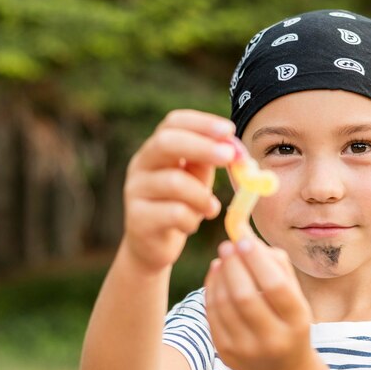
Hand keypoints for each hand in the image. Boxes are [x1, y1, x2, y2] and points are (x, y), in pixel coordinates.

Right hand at [123, 110, 235, 272]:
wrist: (153, 247)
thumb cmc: (180, 206)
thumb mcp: (198, 179)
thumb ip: (212, 161)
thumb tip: (235, 147)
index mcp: (156, 150)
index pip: (173, 123)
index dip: (201, 123)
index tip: (229, 130)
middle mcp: (140, 165)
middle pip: (166, 143)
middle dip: (202, 147)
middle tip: (230, 157)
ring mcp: (135, 191)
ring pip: (174, 182)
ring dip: (202, 195)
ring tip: (211, 208)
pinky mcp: (137, 219)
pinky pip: (174, 213)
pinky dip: (192, 219)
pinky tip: (192, 225)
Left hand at [204, 237, 313, 369]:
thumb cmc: (290, 321)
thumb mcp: (295, 295)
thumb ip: (275, 263)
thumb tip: (245, 233)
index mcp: (297, 321)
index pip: (274, 286)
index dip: (256, 260)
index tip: (244, 240)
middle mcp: (273, 339)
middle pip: (244, 296)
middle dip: (233, 266)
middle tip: (227, 245)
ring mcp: (247, 349)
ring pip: (224, 304)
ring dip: (220, 276)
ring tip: (222, 259)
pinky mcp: (226, 353)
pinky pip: (212, 315)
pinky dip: (212, 290)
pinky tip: (216, 274)